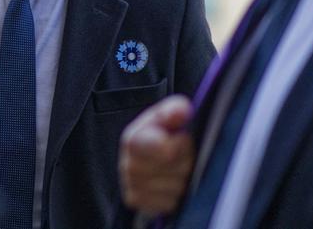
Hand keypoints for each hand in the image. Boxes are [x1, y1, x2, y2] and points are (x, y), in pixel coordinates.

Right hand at [119, 95, 194, 214]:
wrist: (140, 159)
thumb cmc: (155, 137)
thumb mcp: (163, 118)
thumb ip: (174, 110)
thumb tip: (184, 110)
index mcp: (133, 140)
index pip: (164, 150)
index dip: (179, 146)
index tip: (180, 140)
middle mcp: (128, 165)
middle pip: (175, 170)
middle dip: (184, 160)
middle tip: (178, 152)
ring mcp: (132, 186)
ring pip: (175, 188)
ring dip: (180, 178)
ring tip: (172, 168)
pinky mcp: (138, 203)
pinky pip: (169, 203)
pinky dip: (173, 195)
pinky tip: (166, 184)